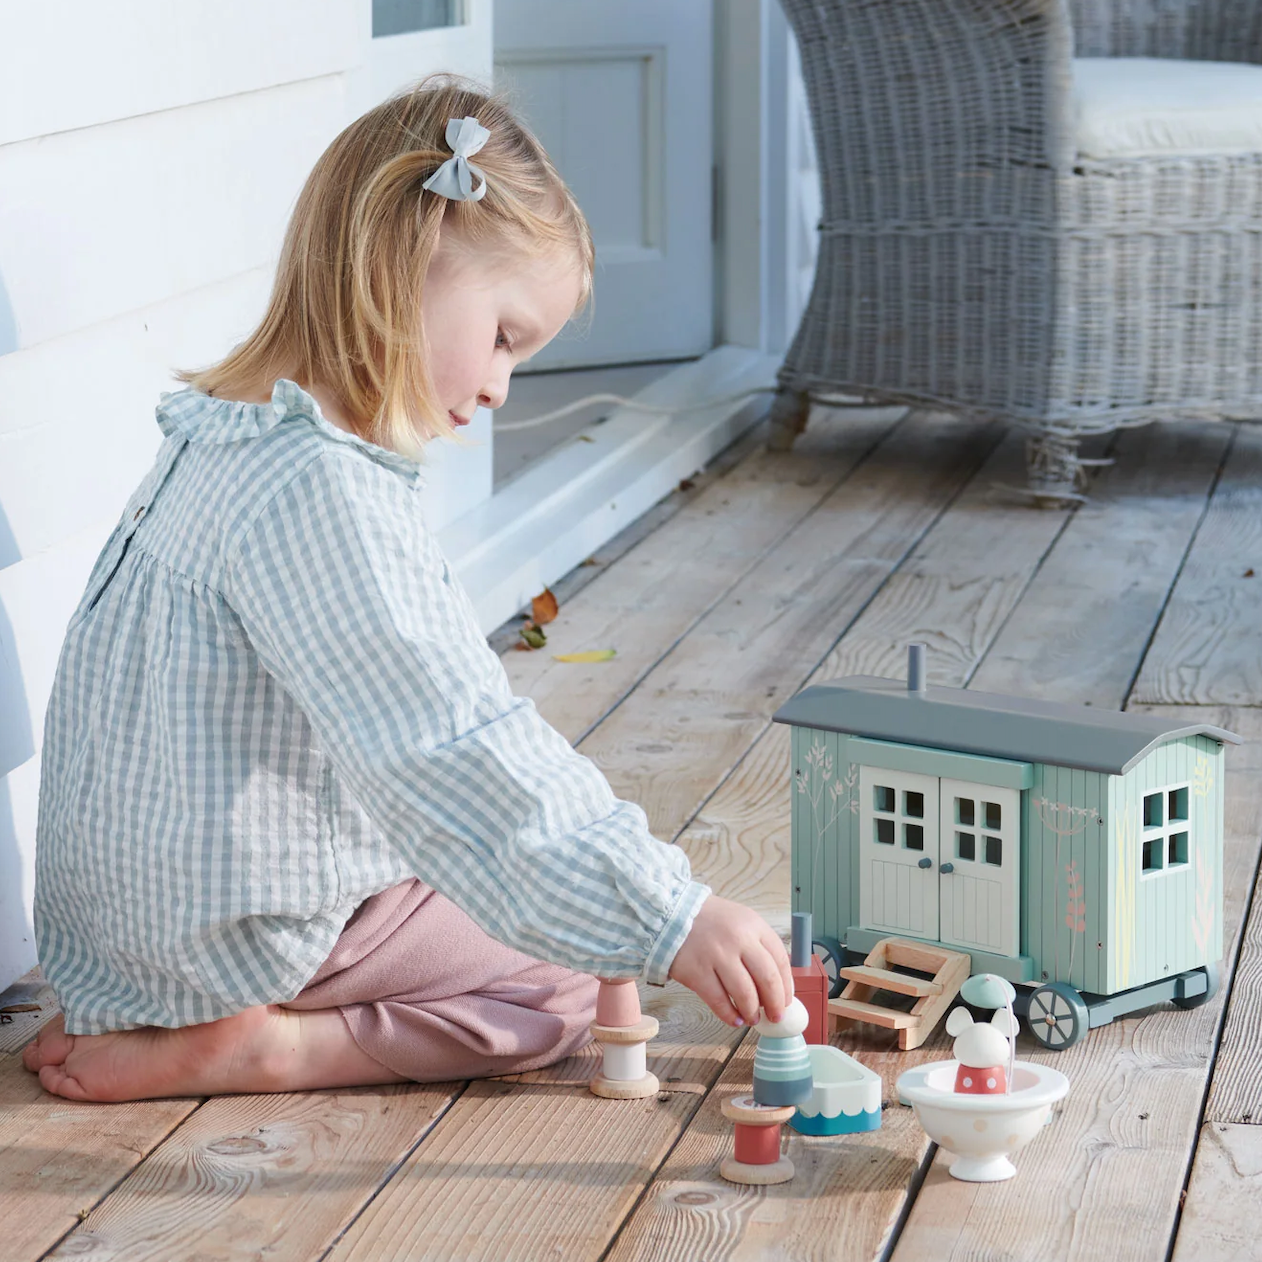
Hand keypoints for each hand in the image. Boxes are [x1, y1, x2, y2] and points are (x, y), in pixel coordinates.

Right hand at [668, 895, 792, 1026]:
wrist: (670, 914)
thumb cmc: (709, 921)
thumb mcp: (740, 921)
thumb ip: (760, 945)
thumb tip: (778, 983)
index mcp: (753, 925)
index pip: (780, 960)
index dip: (786, 986)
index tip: (785, 1001)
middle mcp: (738, 939)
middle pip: (767, 980)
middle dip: (775, 1004)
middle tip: (775, 1016)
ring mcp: (717, 956)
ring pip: (745, 994)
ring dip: (752, 1012)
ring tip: (752, 1018)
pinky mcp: (697, 972)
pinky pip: (719, 1001)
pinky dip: (730, 1015)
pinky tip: (734, 1018)